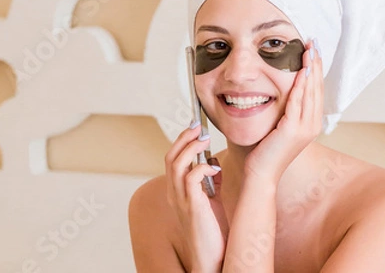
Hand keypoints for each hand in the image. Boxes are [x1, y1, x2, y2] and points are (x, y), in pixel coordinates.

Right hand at [165, 123, 227, 272]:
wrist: (212, 258)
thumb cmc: (213, 231)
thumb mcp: (212, 201)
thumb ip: (211, 182)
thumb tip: (213, 162)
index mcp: (176, 192)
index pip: (172, 159)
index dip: (182, 141)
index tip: (196, 128)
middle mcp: (174, 194)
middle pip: (170, 157)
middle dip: (184, 138)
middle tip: (199, 127)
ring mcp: (181, 201)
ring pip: (176, 164)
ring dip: (191, 147)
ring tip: (205, 138)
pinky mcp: (192, 207)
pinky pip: (191, 178)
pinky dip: (202, 167)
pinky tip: (215, 168)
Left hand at [244, 38, 323, 183]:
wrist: (260, 174)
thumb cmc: (264, 151)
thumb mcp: (277, 126)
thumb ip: (283, 110)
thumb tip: (280, 91)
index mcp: (310, 123)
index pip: (315, 90)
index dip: (315, 69)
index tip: (313, 50)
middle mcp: (312, 125)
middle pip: (317, 87)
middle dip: (316, 63)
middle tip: (314, 42)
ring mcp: (304, 128)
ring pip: (310, 92)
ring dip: (310, 68)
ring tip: (309, 49)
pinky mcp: (293, 129)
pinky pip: (297, 101)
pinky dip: (299, 84)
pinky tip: (300, 70)